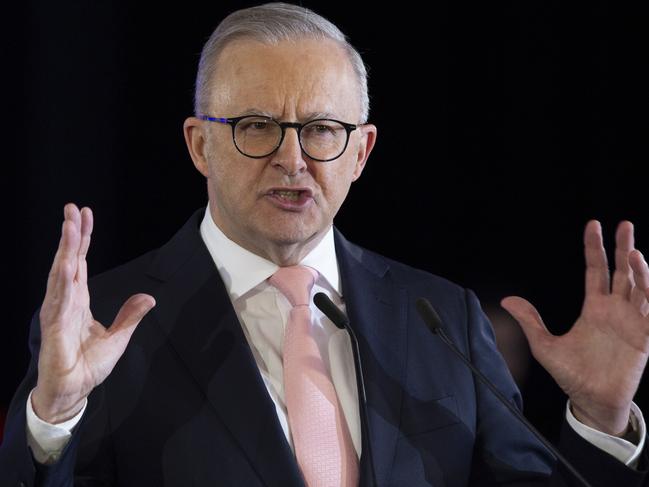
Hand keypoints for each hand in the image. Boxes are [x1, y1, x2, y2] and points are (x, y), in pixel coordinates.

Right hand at [32, 203, 155, 423]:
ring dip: (66, 249)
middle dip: (71, 234)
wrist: (73, 392)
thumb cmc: (88, 366)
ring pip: (61, 274)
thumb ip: (130, 316)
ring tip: (69, 225)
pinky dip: (62, 281)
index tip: (84, 215)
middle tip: (72, 208)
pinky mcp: (54, 328)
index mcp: (78, 300)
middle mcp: (65, 301)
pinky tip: (66, 263)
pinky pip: (59, 300)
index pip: (80, 263)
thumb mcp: (118, 337)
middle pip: (68, 261)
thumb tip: (149, 297)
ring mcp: (58, 312)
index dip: (83, 240)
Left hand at [501, 220, 648, 435]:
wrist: (592, 401)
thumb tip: (507, 300)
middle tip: (624, 224)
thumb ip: (529, 321)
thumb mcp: (544, 346)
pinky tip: (646, 277)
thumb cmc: (571, 375)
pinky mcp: (644, 338)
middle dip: (623, 247)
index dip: (594, 249)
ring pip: (639, 288)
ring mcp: (631, 322)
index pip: (596, 270)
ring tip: (633, 252)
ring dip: (639, 270)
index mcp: (594, 308)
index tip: (593, 225)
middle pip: (621, 272)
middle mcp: (614, 310)